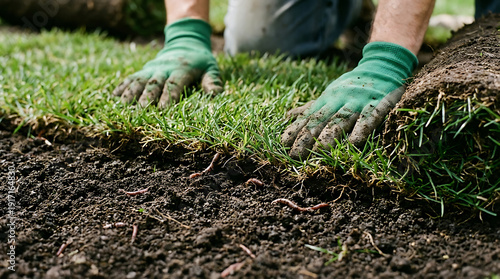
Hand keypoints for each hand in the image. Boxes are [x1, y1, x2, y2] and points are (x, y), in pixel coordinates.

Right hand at [113, 18, 221, 107]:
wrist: (185, 42)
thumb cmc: (201, 61)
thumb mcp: (211, 68)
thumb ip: (212, 81)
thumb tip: (214, 95)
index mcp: (182, 69)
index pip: (174, 84)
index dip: (168, 96)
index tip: (162, 109)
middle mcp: (164, 68)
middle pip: (154, 83)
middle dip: (147, 96)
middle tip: (140, 109)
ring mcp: (152, 69)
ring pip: (140, 80)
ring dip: (131, 92)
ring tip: (123, 105)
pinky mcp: (144, 70)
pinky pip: (131, 78)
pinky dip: (122, 86)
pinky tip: (113, 96)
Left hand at [281, 42, 417, 158]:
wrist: (382, 65)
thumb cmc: (352, 85)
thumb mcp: (330, 93)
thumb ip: (311, 107)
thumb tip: (288, 116)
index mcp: (327, 99)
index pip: (308, 117)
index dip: (295, 130)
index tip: (282, 144)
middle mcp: (339, 99)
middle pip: (320, 121)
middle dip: (306, 138)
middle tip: (294, 154)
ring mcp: (358, 101)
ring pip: (341, 119)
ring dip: (329, 135)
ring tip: (318, 151)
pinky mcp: (378, 103)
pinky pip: (369, 118)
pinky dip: (361, 130)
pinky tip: (353, 143)